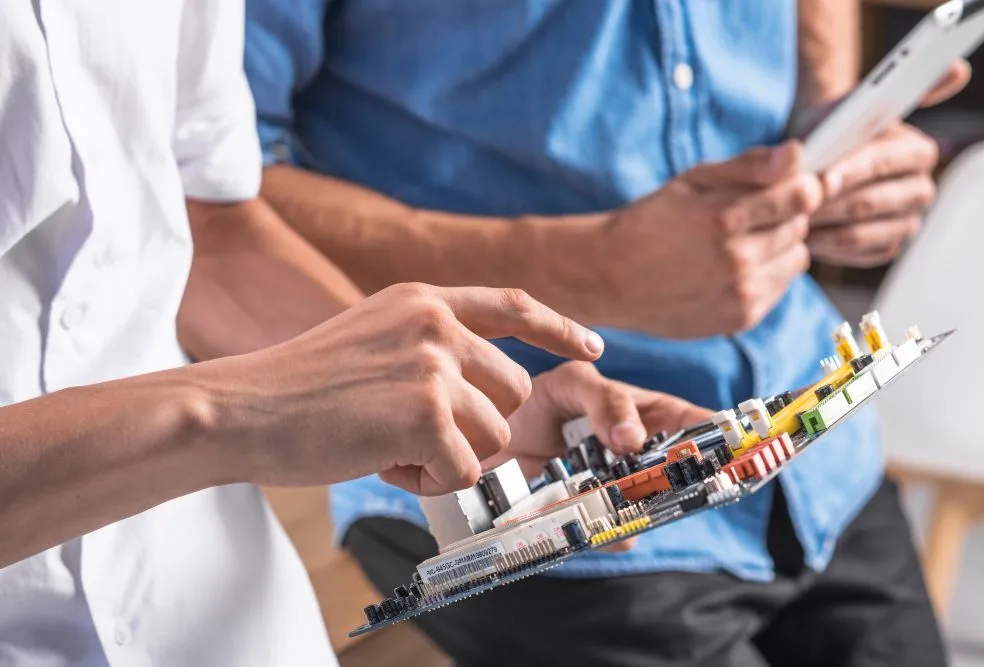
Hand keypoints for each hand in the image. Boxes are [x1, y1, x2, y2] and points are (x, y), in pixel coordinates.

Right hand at [212, 283, 603, 495]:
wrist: (241, 408)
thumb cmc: (297, 388)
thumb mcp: (371, 338)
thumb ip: (426, 350)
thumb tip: (478, 399)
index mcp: (422, 300)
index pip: (512, 304)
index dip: (558, 328)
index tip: (591, 348)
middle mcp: (436, 322)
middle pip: (512, 393)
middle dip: (477, 427)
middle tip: (414, 439)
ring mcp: (434, 364)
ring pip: (493, 436)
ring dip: (449, 457)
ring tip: (388, 448)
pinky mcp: (425, 412)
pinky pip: (464, 470)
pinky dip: (429, 481)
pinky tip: (381, 463)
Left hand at [493, 361, 711, 551]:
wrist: (487, 436)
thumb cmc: (539, 401)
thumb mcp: (573, 385)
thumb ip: (605, 401)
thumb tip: (633, 439)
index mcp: (650, 415)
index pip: (699, 425)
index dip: (724, 438)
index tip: (739, 451)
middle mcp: (643, 457)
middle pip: (682, 477)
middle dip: (685, 485)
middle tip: (673, 484)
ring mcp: (620, 491)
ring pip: (651, 510)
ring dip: (641, 511)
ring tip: (621, 502)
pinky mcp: (592, 519)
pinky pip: (613, 537)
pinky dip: (605, 535)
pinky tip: (591, 525)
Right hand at [597, 141, 821, 337]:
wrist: (611, 278)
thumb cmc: (651, 221)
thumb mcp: (692, 181)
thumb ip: (747, 166)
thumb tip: (796, 153)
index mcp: (724, 218)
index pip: (803, 196)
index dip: (799, 186)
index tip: (784, 186)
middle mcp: (737, 260)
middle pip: (800, 227)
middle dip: (782, 216)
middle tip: (746, 218)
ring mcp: (741, 294)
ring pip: (797, 259)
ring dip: (778, 248)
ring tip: (739, 245)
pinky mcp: (741, 318)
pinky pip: (780, 287)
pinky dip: (766, 275)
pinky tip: (733, 270)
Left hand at [807, 61, 970, 266]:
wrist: (812, 159)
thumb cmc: (827, 130)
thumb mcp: (845, 104)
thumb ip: (884, 92)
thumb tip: (958, 69)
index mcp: (918, 151)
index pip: (884, 164)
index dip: (850, 172)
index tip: (820, 177)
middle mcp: (921, 188)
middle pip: (870, 202)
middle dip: (827, 203)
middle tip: (794, 202)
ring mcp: (906, 221)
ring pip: (859, 232)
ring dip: (821, 226)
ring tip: (791, 216)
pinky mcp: (888, 247)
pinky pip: (856, 254)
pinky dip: (826, 246)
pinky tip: (805, 233)